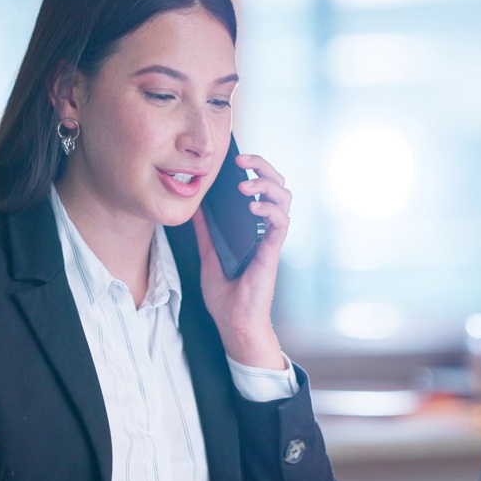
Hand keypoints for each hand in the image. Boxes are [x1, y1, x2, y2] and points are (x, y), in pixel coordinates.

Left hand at [193, 153, 292, 369]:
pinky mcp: (272, 252)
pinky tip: (253, 207)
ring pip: (285, 198)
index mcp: (253, 226)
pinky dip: (269, 210)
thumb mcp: (209, 253)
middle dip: (263, 166)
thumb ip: (206, 229)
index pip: (261, 187)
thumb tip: (195, 205)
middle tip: (241, 160)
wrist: (233, 322)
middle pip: (278, 185)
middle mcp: (266, 228)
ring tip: (245, 184)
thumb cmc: (226, 293)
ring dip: (266, 184)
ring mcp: (271, 239)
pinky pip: (280, 223)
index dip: (254, 168)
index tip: (234, 158)